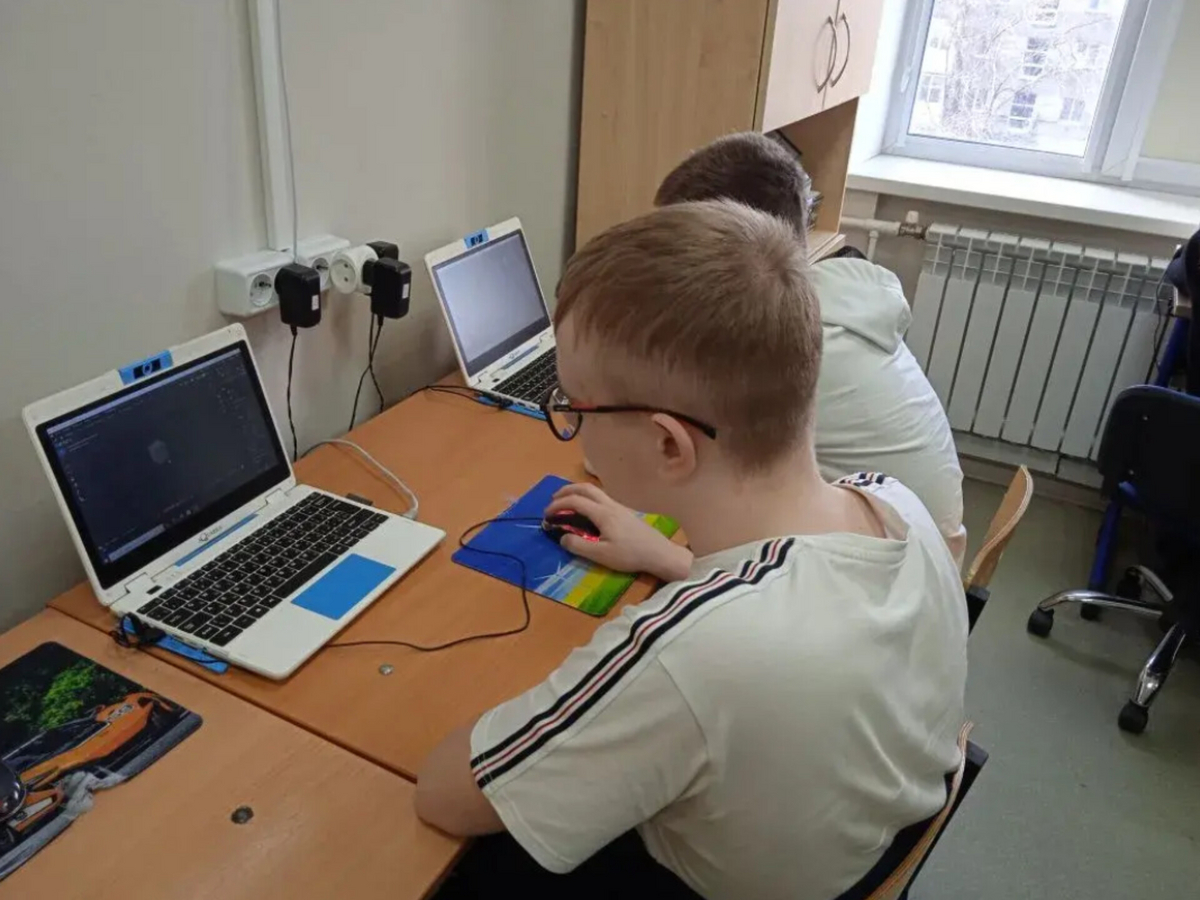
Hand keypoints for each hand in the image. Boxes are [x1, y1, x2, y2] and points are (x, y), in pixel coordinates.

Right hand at [545, 483, 691, 581]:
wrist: (659, 553)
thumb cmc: (630, 555)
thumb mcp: (601, 555)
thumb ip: (579, 546)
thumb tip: (562, 537)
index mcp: (602, 514)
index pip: (575, 502)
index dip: (558, 506)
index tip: (546, 515)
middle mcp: (610, 505)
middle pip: (585, 488)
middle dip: (566, 490)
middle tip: (553, 500)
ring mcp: (619, 507)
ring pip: (595, 491)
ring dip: (578, 492)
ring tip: (567, 501)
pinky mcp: (625, 512)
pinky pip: (601, 497)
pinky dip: (588, 497)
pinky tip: (587, 510)